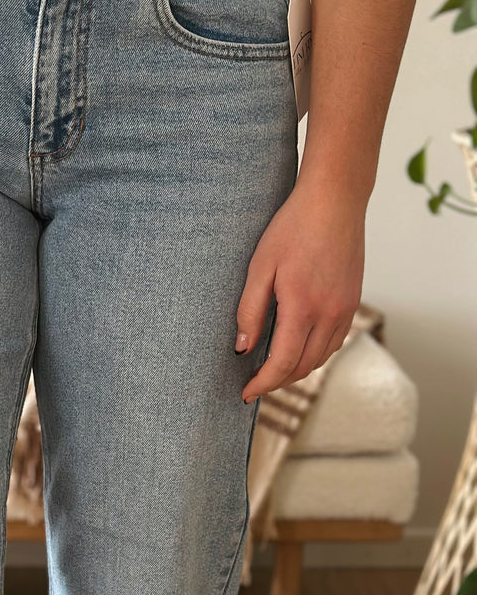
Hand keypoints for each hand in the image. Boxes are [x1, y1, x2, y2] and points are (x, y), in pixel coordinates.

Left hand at [236, 176, 365, 403]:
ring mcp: (346, 308)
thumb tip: (243, 348)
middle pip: (304, 367)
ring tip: (273, 372)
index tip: (246, 393)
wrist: (335, 201)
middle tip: (255, 385)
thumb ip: (250, 310)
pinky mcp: (353, 301)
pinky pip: (335, 341)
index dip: (263, 383)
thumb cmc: (292, 228)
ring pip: (322, 357)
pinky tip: (299, 350)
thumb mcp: (260, 267)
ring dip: (297, 371)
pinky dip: (315, 354)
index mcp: (303, 307)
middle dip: (278, 381)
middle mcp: (330, 313)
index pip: (283, 363)